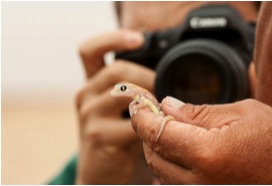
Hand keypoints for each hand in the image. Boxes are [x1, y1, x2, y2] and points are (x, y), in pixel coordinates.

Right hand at [76, 30, 154, 183]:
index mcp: (93, 85)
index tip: (138, 39)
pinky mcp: (98, 135)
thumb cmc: (120, 139)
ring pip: (127, 93)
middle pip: (119, 70)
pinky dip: (151, 126)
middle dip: (148, 78)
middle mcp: (86, 95)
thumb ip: (137, 93)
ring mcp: (89, 115)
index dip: (113, 39)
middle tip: (164, 94)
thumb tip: (169, 82)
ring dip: (151, 102)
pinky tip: (154, 135)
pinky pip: (134, 122)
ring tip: (160, 116)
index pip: (91, 50)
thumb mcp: (125, 111)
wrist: (104, 174)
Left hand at [131, 97, 271, 183]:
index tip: (137, 103)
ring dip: (157, 148)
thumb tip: (168, 106)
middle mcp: (200, 181)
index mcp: (207, 153)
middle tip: (150, 111)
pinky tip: (179, 150)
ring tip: (166, 128)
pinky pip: (175, 184)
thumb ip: (199, 112)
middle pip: (154, 154)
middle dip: (147, 131)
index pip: (157, 133)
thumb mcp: (241, 113)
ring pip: (161, 173)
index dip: (142, 116)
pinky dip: (170, 165)